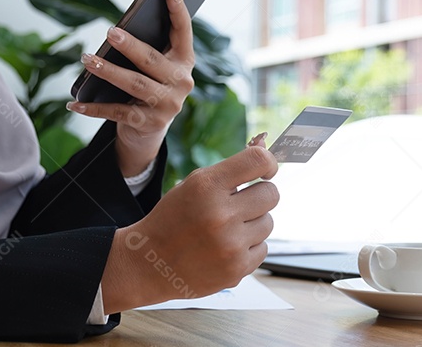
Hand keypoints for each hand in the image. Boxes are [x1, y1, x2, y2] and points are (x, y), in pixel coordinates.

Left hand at [68, 0, 194, 176]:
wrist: (149, 130)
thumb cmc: (149, 85)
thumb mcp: (156, 67)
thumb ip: (148, 48)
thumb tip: (118, 29)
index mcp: (185, 61)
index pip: (184, 32)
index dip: (179, 12)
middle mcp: (181, 83)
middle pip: (152, 61)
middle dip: (130, 46)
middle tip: (110, 32)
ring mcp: (168, 105)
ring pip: (134, 85)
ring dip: (108, 72)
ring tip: (87, 60)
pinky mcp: (149, 123)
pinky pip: (117, 112)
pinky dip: (93, 108)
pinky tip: (75, 102)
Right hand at [100, 144, 279, 312]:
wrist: (150, 264)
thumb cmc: (173, 220)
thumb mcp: (193, 185)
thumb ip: (229, 170)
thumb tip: (265, 151)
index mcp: (207, 187)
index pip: (258, 161)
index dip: (268, 163)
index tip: (266, 172)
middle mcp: (221, 215)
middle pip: (271, 194)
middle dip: (259, 196)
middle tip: (241, 204)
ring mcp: (230, 245)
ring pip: (268, 222)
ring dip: (253, 223)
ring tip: (227, 230)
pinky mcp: (237, 270)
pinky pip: (263, 248)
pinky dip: (249, 247)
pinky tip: (226, 248)